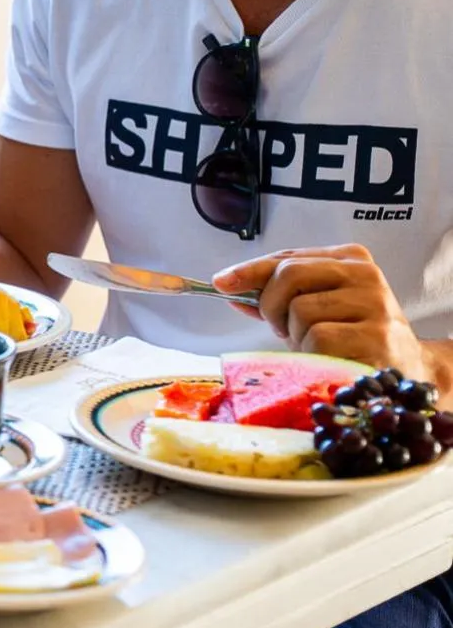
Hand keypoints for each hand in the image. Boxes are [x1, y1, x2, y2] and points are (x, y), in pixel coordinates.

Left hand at [213, 244, 427, 377]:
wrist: (406, 369)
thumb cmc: (350, 337)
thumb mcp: (314, 309)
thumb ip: (275, 296)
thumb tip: (227, 285)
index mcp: (350, 259)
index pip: (288, 258)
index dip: (249, 270)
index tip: (221, 283)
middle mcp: (365, 275)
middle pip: (289, 276)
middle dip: (271, 305)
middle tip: (280, 328)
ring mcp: (373, 304)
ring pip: (300, 311)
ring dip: (294, 336)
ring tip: (316, 346)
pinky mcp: (375, 336)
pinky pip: (316, 338)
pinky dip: (310, 353)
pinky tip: (328, 358)